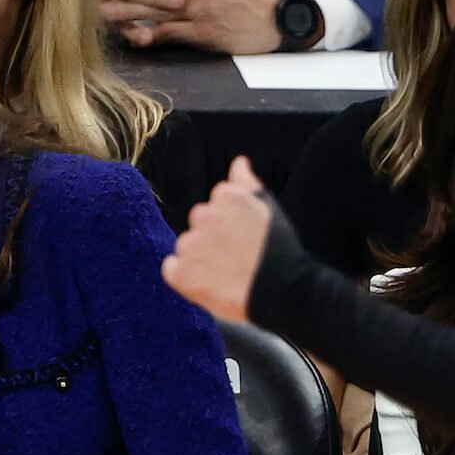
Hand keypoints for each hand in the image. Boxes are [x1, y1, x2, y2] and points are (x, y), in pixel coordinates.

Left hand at [162, 156, 270, 321]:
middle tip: (236, 255)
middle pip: (200, 222)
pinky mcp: (181, 273)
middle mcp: (203, 216)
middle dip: (213, 235)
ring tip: (226, 271)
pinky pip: (172, 268)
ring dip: (199, 256)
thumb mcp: (268, 208)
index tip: (245, 236)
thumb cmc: (278, 250)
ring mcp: (190, 245)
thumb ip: (247, 184)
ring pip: (186, 245)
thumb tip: (238, 161)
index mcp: (226, 197)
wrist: (283, 293)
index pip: (217, 202)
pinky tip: (208, 282)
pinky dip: (184, 275)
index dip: (232, 222)